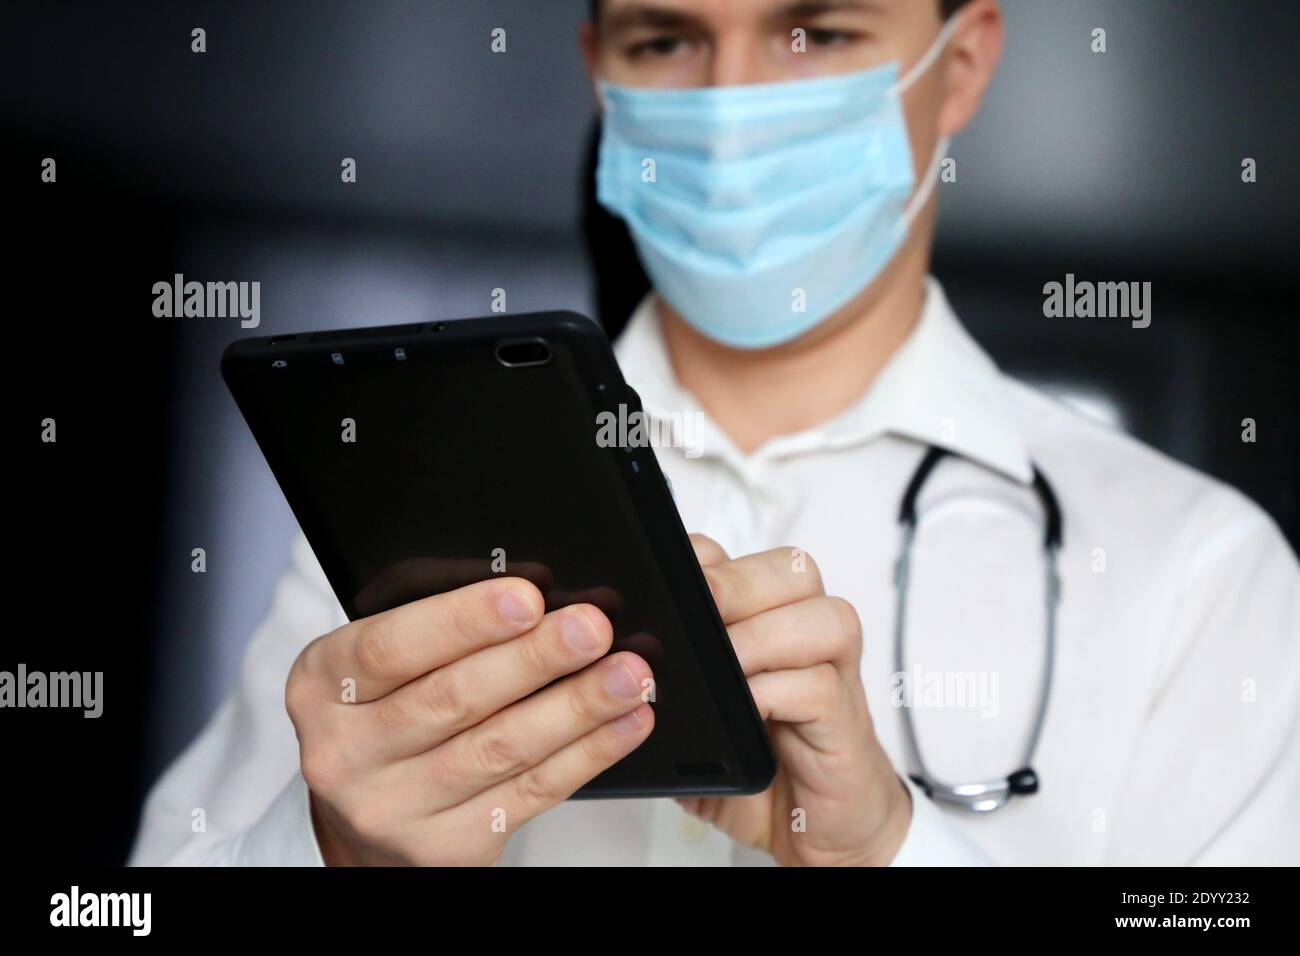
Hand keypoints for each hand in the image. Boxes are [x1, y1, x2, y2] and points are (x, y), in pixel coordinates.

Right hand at [286, 577, 654, 864]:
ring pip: (500, 749)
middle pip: (453, 699)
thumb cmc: (384, 711)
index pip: (390, 647)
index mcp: (323, 684)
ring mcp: (394, 807)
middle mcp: (345, 752)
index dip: (463, 621)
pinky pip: (530, 793)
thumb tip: (538, 592)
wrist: (362, 816)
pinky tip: (625, 722)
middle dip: (535, 659)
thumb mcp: (382, 662)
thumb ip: (437, 627)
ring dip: (576, 707)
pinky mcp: (445, 847)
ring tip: (628, 674)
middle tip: (593, 628)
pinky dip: (588, 754)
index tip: (527, 596)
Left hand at [678, 535, 911, 865]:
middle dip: (734, 582)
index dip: (700, 559)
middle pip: (790, 571)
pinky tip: (742, 712)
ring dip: (761, 635)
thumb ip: (663, 680)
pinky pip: (819, 687)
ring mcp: (833, 675)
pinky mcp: (845, 721)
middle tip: (695, 611)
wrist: (812, 826)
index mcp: (763, 620)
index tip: (659, 582)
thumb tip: (606, 656)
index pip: (735, 557)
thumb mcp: (692, 718)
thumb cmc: (753, 766)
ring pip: (822, 617)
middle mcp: (805, 636)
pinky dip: (773, 692)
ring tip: (720, 666)